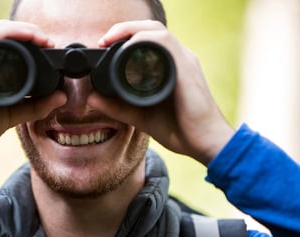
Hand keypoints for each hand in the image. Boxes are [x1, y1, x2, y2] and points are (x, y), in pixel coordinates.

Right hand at [0, 20, 66, 169]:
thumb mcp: (11, 114)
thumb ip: (35, 106)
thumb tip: (61, 98)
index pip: (3, 39)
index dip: (27, 36)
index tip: (48, 45)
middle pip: (0, 30)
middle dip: (28, 31)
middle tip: (48, 41)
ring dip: (22, 30)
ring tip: (42, 39)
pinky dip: (8, 36)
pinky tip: (25, 39)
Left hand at [90, 20, 234, 164]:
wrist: (207, 144)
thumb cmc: (181, 130)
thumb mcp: (142, 116)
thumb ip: (118, 107)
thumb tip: (92, 99)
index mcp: (171, 68)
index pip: (148, 40)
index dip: (125, 36)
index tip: (104, 45)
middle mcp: (179, 59)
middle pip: (152, 29)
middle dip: (125, 28)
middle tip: (104, 40)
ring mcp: (185, 62)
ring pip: (158, 31)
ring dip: (132, 31)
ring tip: (111, 40)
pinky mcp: (187, 70)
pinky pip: (166, 45)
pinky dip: (145, 42)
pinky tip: (130, 49)